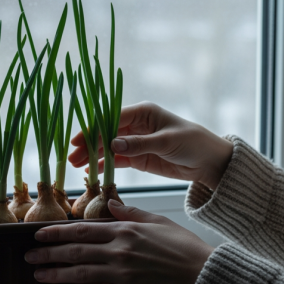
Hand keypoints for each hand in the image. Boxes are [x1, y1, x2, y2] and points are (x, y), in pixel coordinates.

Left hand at [25, 200, 214, 283]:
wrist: (201, 273)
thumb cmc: (183, 246)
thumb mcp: (156, 221)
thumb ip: (130, 213)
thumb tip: (110, 205)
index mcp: (124, 230)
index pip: (81, 230)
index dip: (56, 233)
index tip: (38, 235)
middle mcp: (118, 251)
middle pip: (74, 252)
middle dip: (48, 254)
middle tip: (29, 256)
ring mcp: (121, 274)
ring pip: (78, 274)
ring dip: (54, 274)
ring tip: (38, 274)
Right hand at [68, 102, 233, 189]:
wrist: (210, 163)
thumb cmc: (194, 143)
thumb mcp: (167, 142)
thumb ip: (140, 144)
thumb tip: (113, 144)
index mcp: (144, 112)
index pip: (112, 118)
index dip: (94, 129)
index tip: (78, 140)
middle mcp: (137, 125)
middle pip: (107, 133)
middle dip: (89, 144)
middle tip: (72, 157)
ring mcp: (136, 142)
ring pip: (108, 148)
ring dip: (92, 156)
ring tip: (76, 166)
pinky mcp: (139, 158)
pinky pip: (117, 160)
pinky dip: (104, 165)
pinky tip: (91, 171)